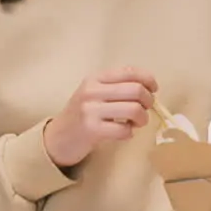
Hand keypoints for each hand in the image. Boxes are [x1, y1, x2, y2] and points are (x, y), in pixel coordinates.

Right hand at [43, 66, 157, 167]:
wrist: (57, 138)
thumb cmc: (83, 114)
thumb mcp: (95, 93)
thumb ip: (117, 87)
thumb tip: (150, 89)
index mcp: (95, 78)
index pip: (129, 71)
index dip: (148, 79)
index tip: (153, 89)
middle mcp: (92, 91)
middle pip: (136, 90)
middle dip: (149, 100)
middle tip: (146, 109)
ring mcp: (90, 110)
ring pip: (134, 109)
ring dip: (142, 118)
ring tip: (137, 122)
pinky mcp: (91, 130)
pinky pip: (124, 130)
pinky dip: (129, 132)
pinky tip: (124, 132)